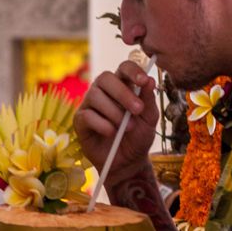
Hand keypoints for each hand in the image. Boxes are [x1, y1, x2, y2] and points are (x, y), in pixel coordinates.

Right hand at [74, 59, 159, 183]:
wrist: (128, 162)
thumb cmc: (138, 137)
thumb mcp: (149, 119)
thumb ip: (148, 100)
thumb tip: (151, 80)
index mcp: (122, 85)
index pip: (123, 68)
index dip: (132, 71)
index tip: (144, 81)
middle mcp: (103, 91)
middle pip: (105, 78)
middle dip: (123, 93)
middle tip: (137, 110)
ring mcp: (89, 105)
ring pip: (95, 96)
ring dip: (114, 112)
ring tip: (127, 128)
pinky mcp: (80, 121)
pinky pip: (87, 116)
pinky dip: (102, 124)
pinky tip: (112, 132)